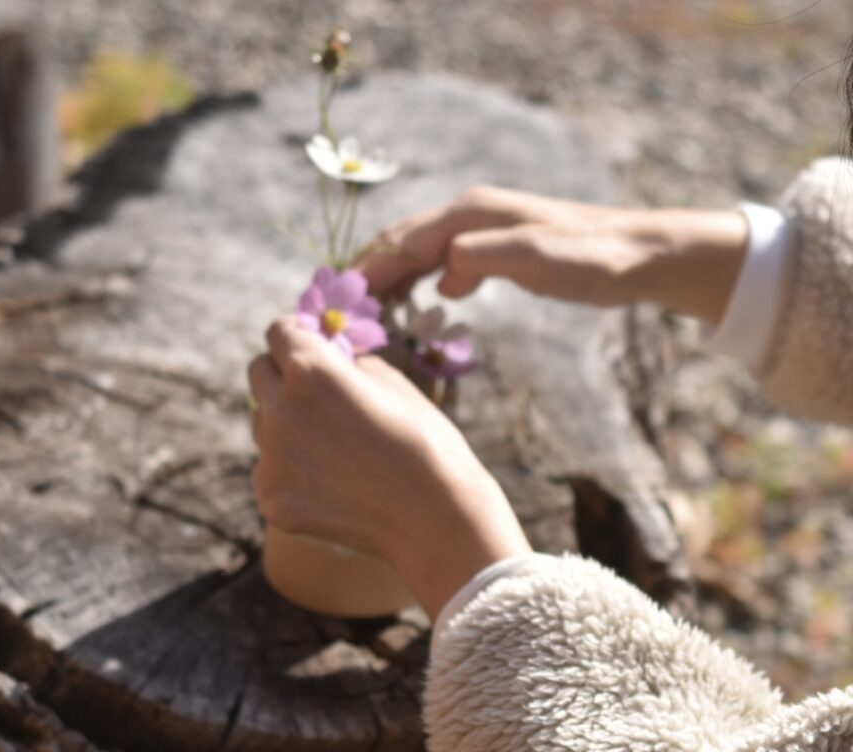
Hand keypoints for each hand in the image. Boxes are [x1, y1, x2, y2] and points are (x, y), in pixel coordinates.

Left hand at [248, 318, 529, 618]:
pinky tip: (332, 486)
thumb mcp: (391, 382)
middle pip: (259, 374)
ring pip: (262, 425)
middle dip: (283, 375)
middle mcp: (279, 408)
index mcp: (310, 369)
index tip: (307, 346)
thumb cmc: (424, 443)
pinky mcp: (269, 497)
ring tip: (335, 450)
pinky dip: (291, 473)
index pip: (277, 332)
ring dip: (286, 426)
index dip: (296, 336)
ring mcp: (269, 457)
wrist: (434, 517)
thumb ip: (347, 361)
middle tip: (316, 396)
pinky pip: (268, 470)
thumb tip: (328, 353)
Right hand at [354, 185, 747, 325]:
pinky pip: (444, 263)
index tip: (339, 303)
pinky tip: (420, 302)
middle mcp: (469, 216)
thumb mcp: (537, 259)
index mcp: (470, 215)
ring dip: (392, 278)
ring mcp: (482, 231)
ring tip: (366, 309)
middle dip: (369, 274)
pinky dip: (421, 281)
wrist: (638, 253)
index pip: (402, 242)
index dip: (368, 272)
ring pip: (420, 253)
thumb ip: (483, 259)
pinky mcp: (496, 249)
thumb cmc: (590, 258)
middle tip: (339, 311)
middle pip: (403, 243)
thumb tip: (441, 272)